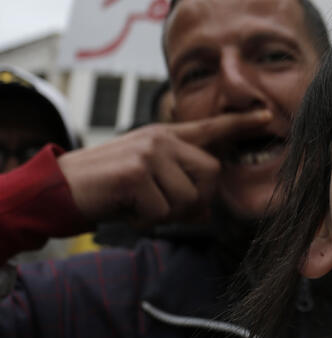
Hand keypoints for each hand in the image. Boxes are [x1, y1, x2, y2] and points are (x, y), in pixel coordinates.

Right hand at [58, 109, 271, 226]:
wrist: (57, 190)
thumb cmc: (105, 190)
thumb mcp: (147, 185)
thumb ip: (179, 189)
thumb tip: (206, 210)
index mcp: (166, 137)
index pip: (211, 128)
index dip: (241, 124)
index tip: (269, 116)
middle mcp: (162, 138)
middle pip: (211, 176)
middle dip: (191, 202)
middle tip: (157, 206)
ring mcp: (150, 152)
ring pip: (189, 198)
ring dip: (164, 214)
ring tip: (135, 204)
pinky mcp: (137, 171)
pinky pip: (163, 211)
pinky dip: (145, 220)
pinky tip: (124, 208)